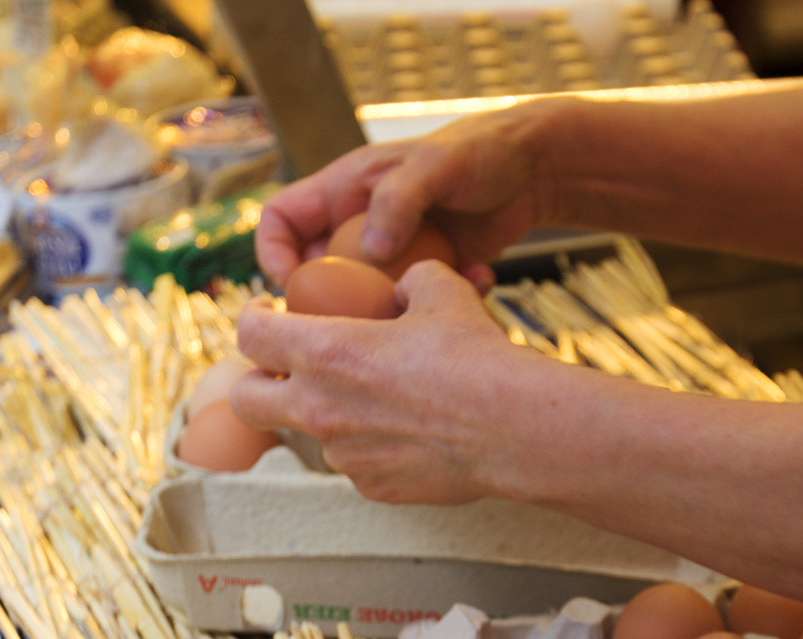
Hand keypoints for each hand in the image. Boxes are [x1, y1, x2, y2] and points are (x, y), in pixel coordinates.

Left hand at [230, 262, 544, 504]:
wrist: (513, 428)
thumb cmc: (477, 360)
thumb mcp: (442, 291)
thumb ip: (406, 282)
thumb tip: (399, 289)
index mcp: (324, 352)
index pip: (249, 335)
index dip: (254, 320)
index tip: (270, 317)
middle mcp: (320, 408)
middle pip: (246, 400)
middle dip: (255, 383)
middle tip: (284, 370)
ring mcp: (344, 455)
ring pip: (310, 434)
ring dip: (326, 415)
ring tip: (375, 401)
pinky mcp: (373, 487)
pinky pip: (355, 464)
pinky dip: (369, 447)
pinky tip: (409, 432)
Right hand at [254, 101, 560, 286]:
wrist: (531, 168)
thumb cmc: (477, 151)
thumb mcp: (434, 167)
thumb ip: (397, 202)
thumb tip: (368, 252)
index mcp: (343, 191)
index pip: (280, 220)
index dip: (272, 253)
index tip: (289, 287)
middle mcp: (358, 224)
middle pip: (316, 273)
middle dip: (329, 304)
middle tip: (360, 322)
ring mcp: (391, 252)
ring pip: (365, 296)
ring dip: (392, 309)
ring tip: (431, 302)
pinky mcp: (424, 272)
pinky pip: (413, 299)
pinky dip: (439, 300)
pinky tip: (479, 281)